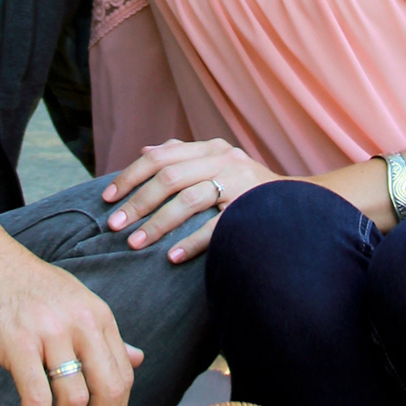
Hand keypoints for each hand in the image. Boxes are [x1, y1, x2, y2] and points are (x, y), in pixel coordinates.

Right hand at [0, 217, 140, 405]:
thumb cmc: (26, 285)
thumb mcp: (75, 303)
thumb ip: (104, 335)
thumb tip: (138, 358)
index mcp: (98, 315)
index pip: (124, 375)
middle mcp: (81, 323)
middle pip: (110, 390)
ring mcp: (49, 332)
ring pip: (75, 398)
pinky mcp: (16, 343)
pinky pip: (36, 397)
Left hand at [101, 136, 277, 261]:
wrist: (298, 204)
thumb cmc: (248, 187)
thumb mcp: (218, 163)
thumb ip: (182, 156)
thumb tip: (145, 151)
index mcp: (209, 148)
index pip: (160, 157)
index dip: (130, 177)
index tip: (107, 198)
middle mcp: (223, 159)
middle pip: (168, 177)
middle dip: (137, 202)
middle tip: (115, 226)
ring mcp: (238, 183)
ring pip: (187, 199)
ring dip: (157, 224)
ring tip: (135, 244)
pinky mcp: (249, 209)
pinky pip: (214, 227)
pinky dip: (190, 242)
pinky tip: (171, 257)